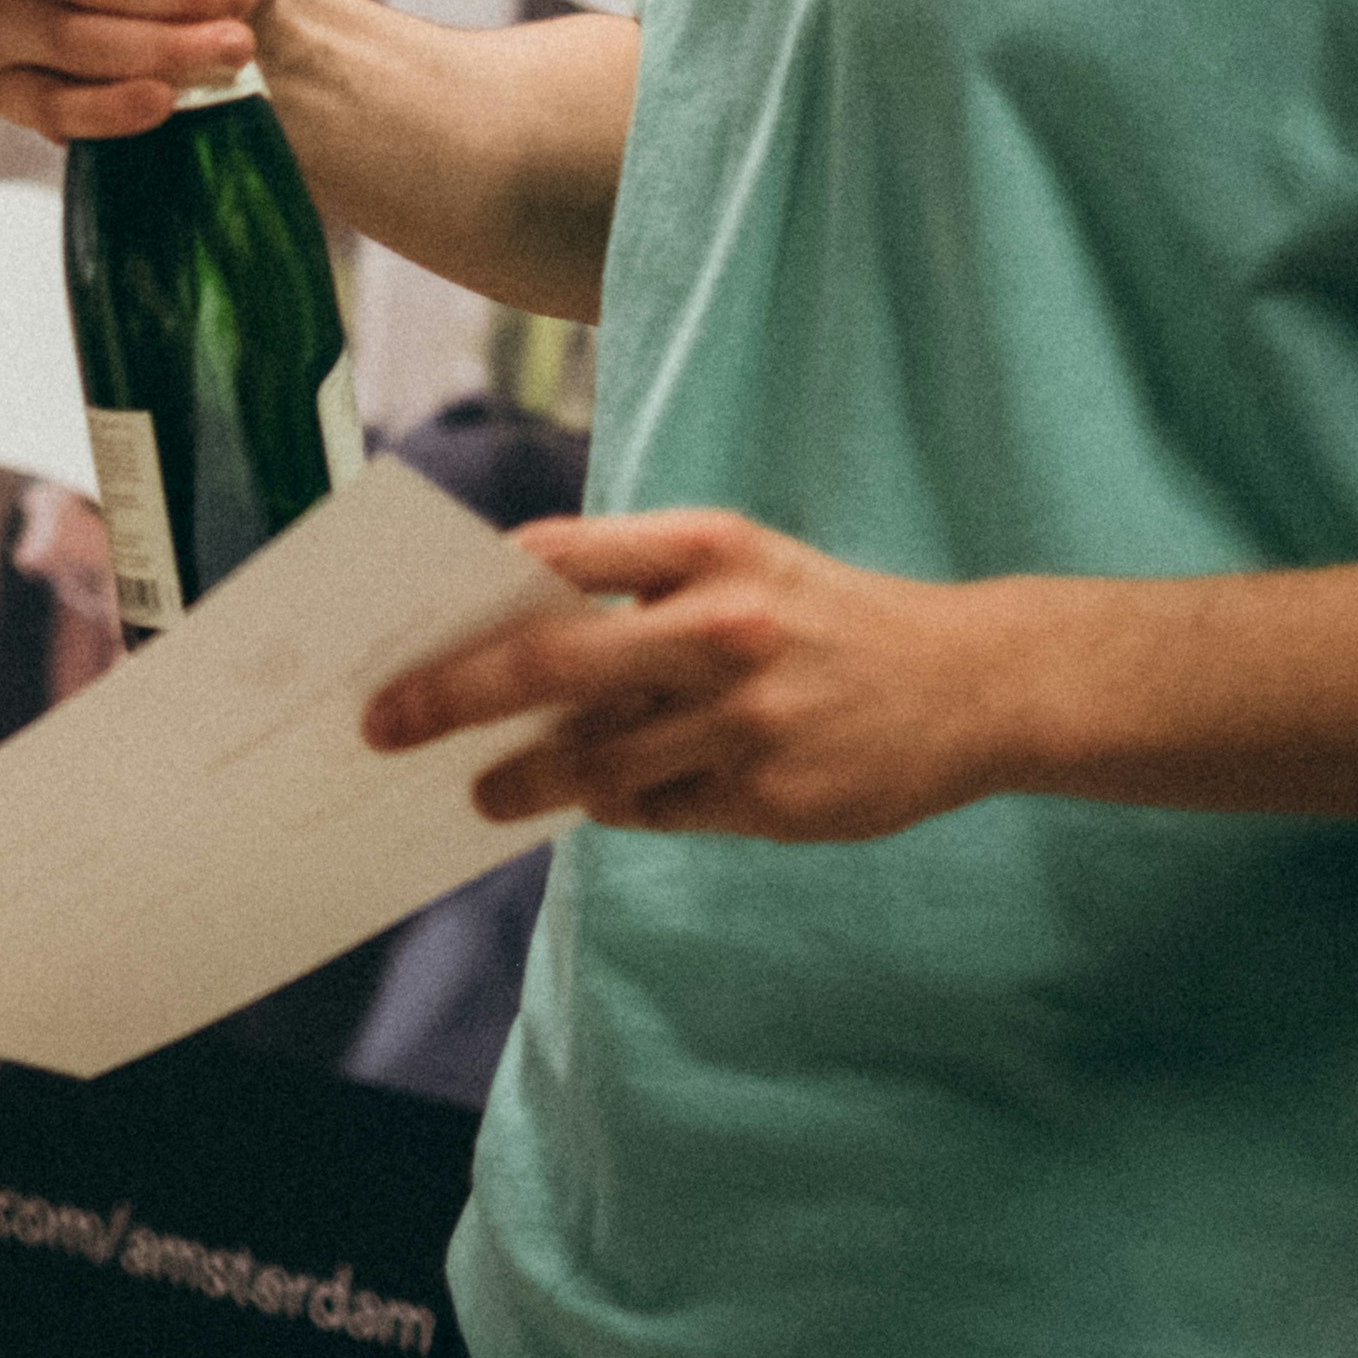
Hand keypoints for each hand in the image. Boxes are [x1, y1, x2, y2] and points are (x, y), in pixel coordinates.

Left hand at [362, 510, 1021, 842]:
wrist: (972, 682)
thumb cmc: (819, 612)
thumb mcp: (738, 561)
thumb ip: (631, 584)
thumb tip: (500, 629)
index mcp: (707, 548)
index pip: (556, 558)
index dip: (472, 593)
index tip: (404, 627)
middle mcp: (723, 629)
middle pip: (550, 664)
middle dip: (452, 697)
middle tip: (385, 725)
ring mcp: (749, 720)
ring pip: (595, 760)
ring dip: (524, 779)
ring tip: (486, 791)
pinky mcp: (774, 797)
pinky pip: (656, 809)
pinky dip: (618, 803)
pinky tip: (604, 796)